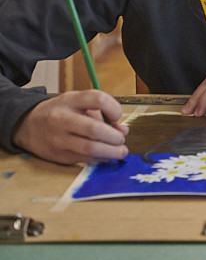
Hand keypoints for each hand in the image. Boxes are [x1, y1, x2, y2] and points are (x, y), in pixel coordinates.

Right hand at [13, 90, 128, 164]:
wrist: (28, 126)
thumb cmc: (61, 112)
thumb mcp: (78, 103)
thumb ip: (102, 113)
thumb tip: (123, 130)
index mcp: (70, 101)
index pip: (97, 99)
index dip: (114, 108)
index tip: (117, 116)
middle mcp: (61, 119)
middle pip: (94, 129)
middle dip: (114, 137)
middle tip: (121, 140)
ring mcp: (58, 140)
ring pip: (90, 149)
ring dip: (111, 152)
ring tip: (120, 151)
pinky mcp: (58, 156)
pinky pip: (85, 159)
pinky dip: (100, 158)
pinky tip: (106, 155)